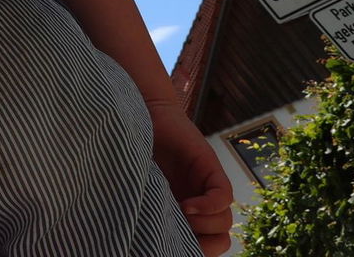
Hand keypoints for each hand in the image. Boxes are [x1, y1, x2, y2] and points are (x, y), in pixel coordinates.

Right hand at [148, 102, 233, 255]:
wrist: (140, 110)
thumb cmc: (128, 147)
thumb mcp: (134, 184)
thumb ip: (143, 206)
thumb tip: (133, 241)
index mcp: (183, 209)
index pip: (204, 242)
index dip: (194, 250)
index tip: (168, 246)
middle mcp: (198, 199)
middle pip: (220, 237)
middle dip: (203, 245)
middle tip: (178, 236)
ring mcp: (205, 185)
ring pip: (224, 221)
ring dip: (204, 227)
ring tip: (180, 216)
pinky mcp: (210, 168)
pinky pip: (223, 197)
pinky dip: (209, 207)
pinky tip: (188, 206)